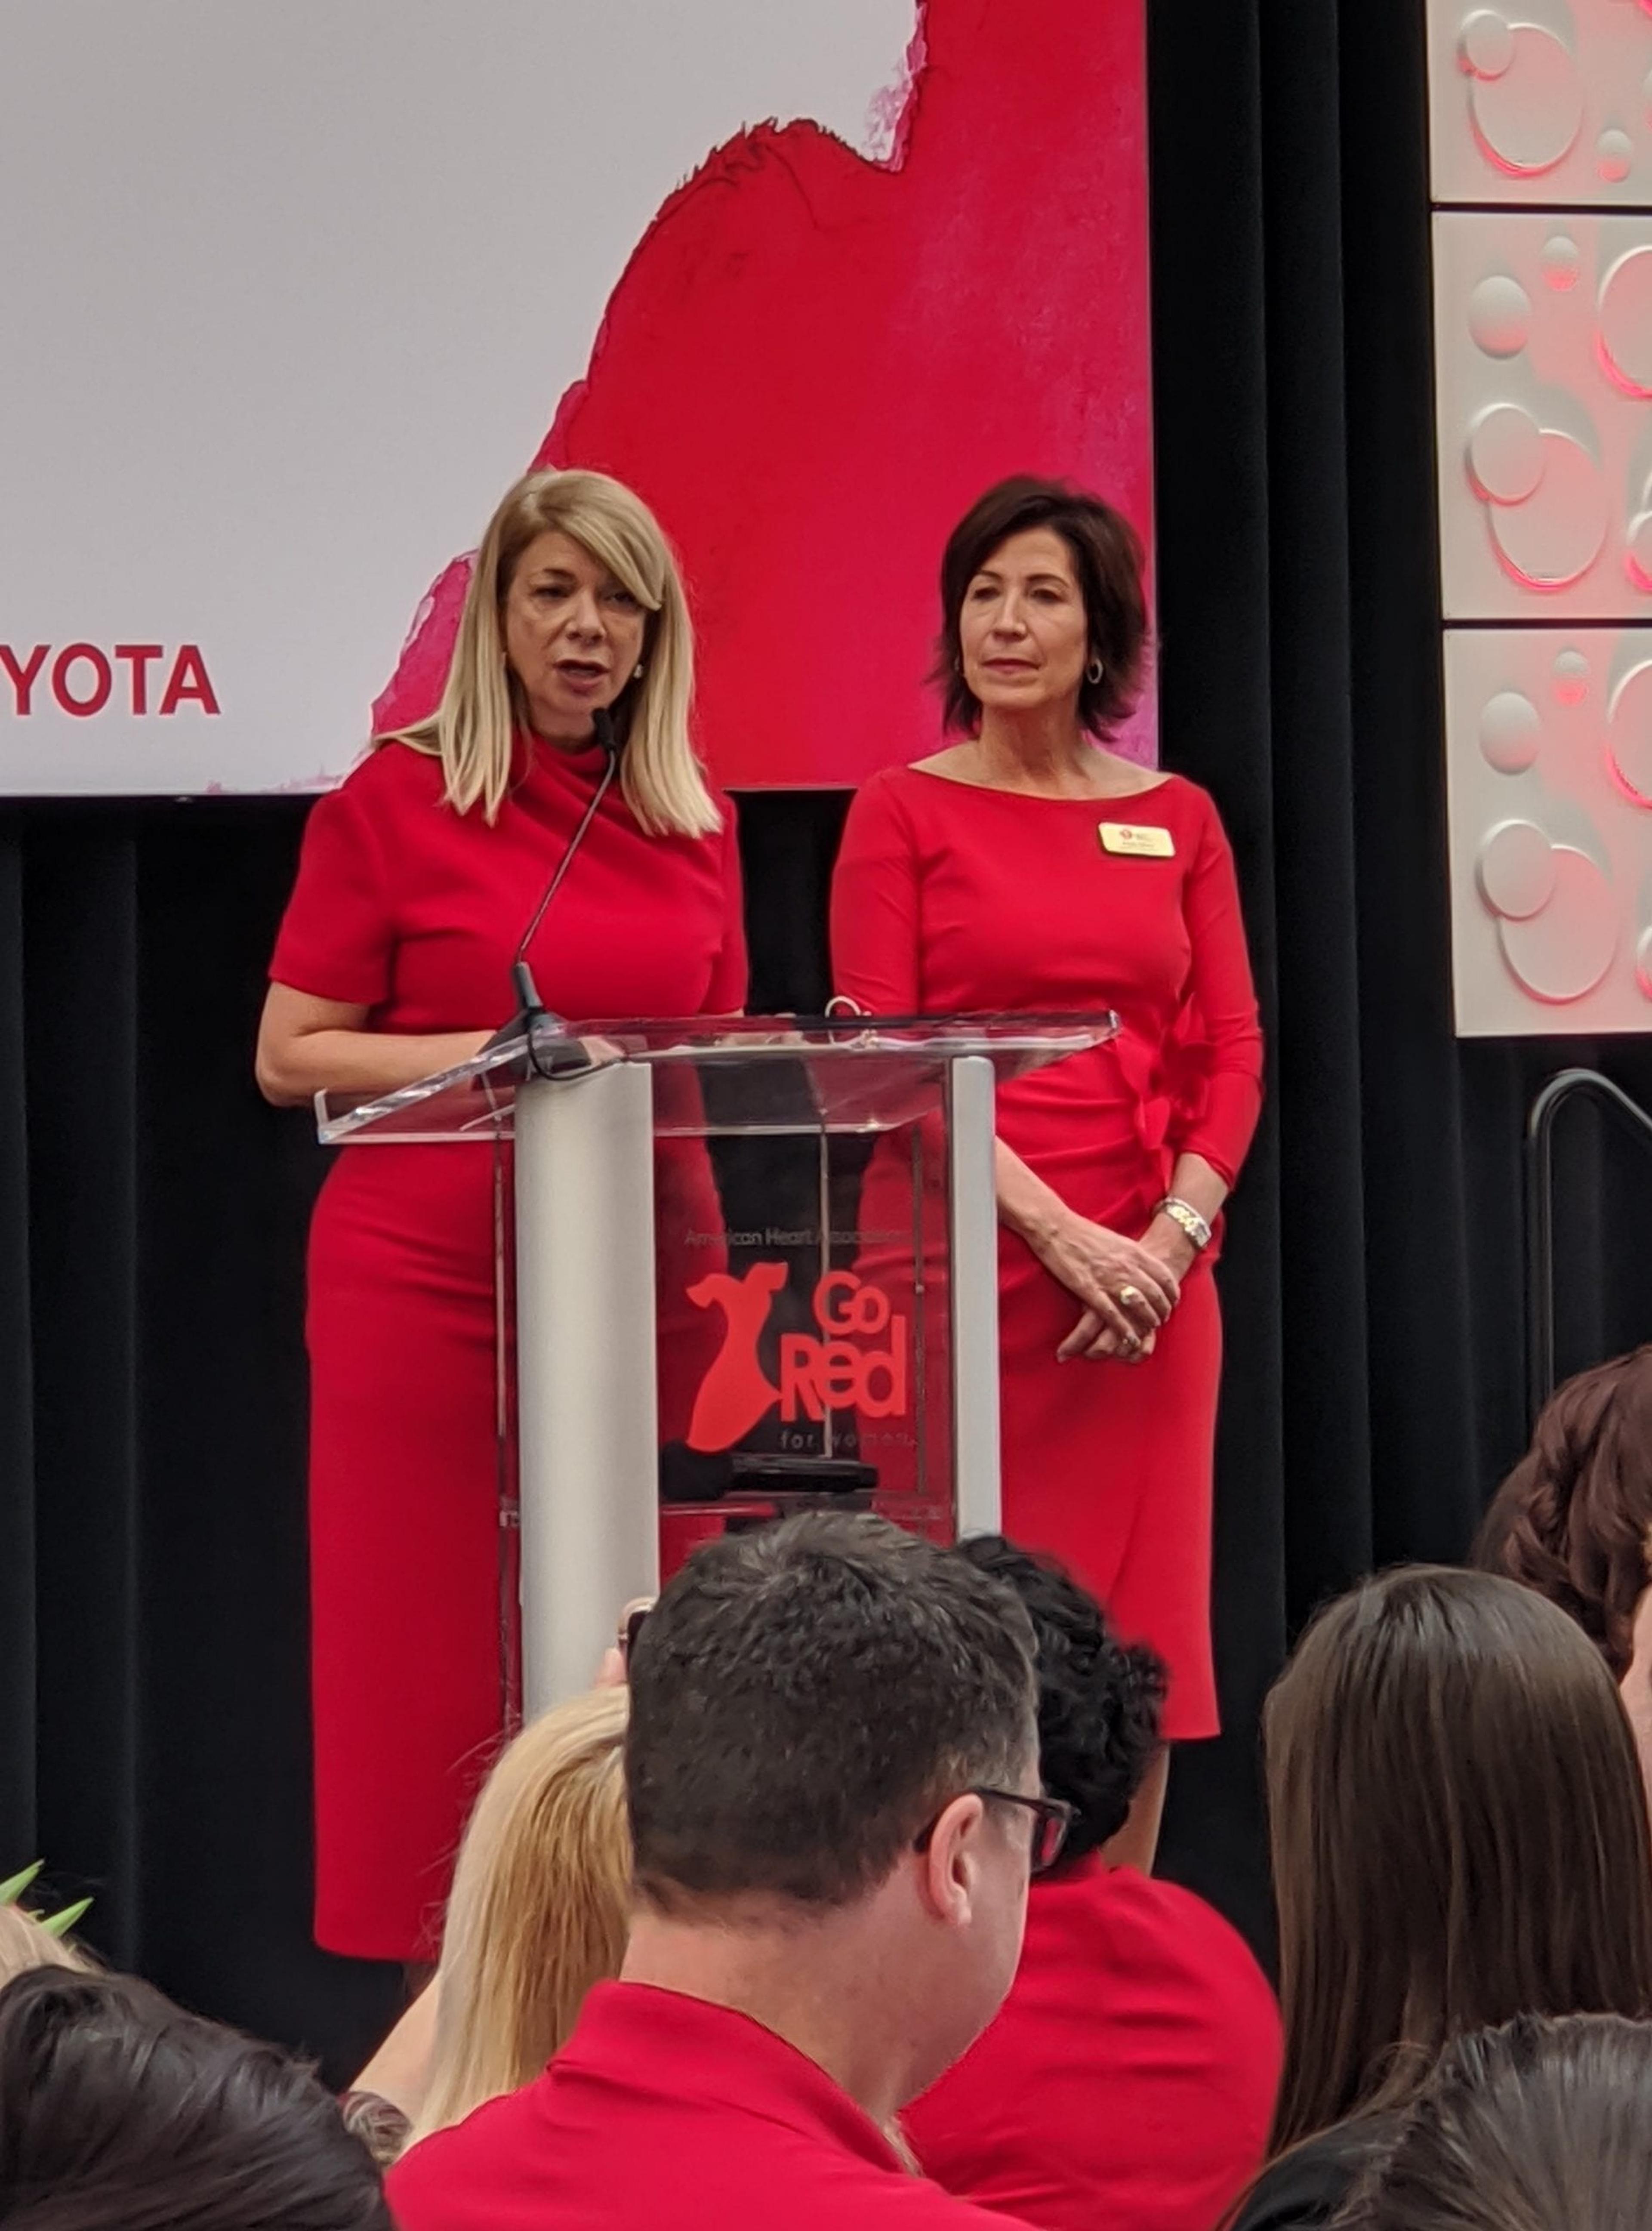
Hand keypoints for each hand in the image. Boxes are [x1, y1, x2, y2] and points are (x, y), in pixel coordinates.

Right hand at [1024, 1210, 1179, 1360]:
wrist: (1056, 1227)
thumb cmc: (1083, 1232)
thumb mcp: (1116, 1240)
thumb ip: (1132, 1255)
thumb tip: (1144, 1267)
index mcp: (1134, 1252)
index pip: (1164, 1276)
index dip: (1171, 1293)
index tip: (1172, 1302)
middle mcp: (1126, 1266)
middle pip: (1155, 1295)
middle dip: (1162, 1311)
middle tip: (1162, 1320)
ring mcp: (1108, 1279)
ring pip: (1138, 1307)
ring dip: (1146, 1322)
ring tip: (1148, 1330)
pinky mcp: (1089, 1290)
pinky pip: (1113, 1315)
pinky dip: (1124, 1330)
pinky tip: (1129, 1338)